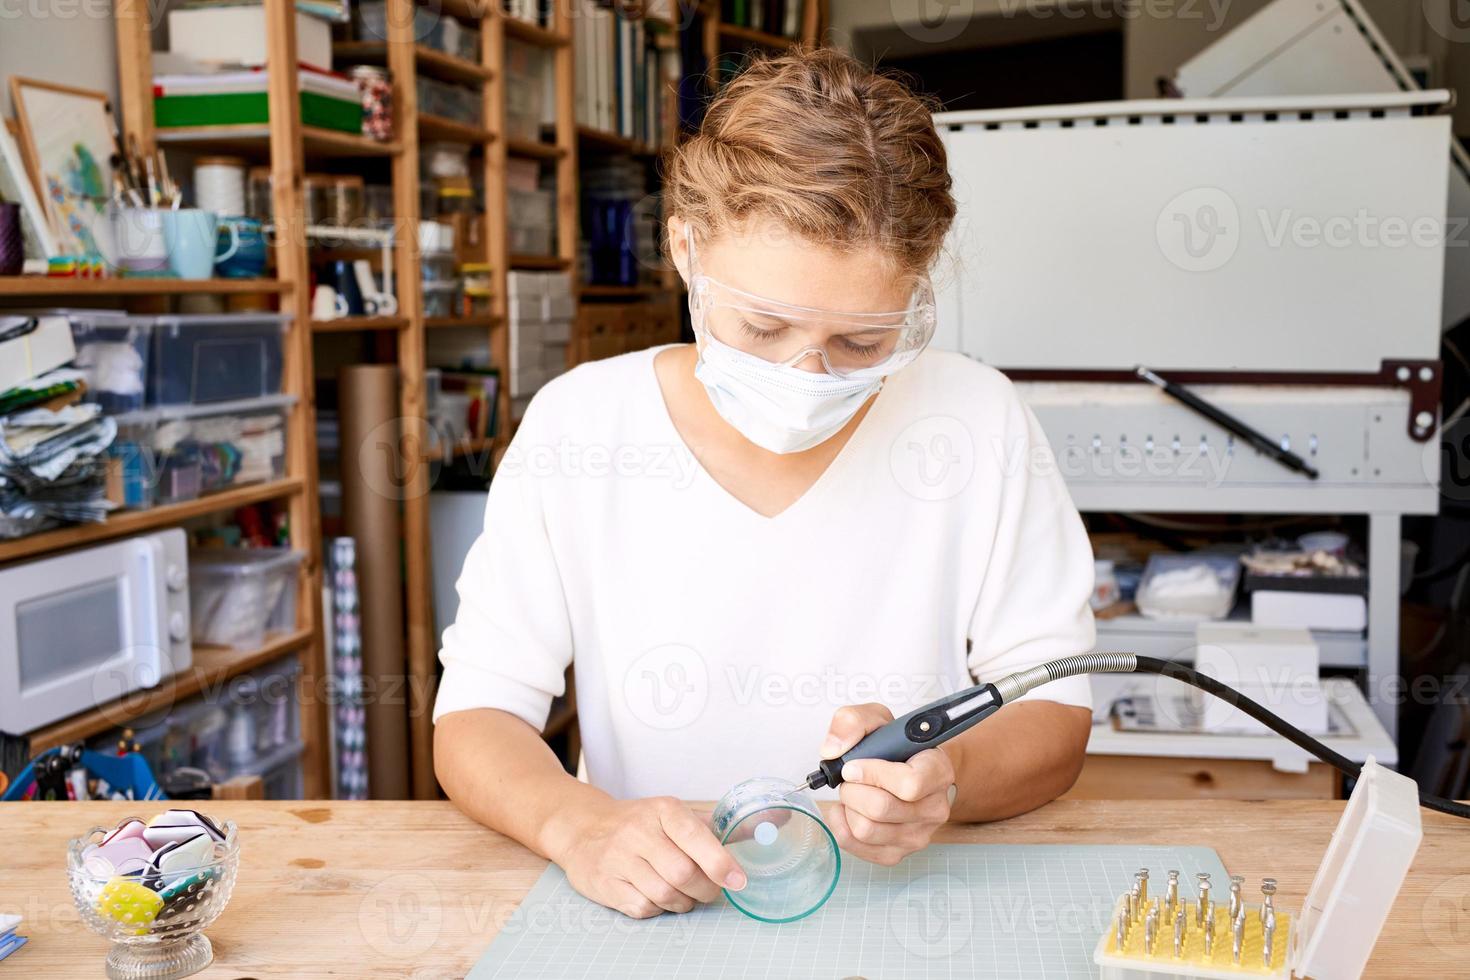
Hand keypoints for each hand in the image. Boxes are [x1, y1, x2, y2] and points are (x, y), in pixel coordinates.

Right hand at [545, 796, 746, 917]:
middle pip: (684, 873)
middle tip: (712, 891)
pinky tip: (659, 898)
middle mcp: (639, 831)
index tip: (738, 881)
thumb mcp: (673, 814)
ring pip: (665, 894)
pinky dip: (658, 909)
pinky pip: (642, 908)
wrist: (583, 828)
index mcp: (664, 810)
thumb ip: (714, 827)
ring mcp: (618, 858)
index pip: (696, 837)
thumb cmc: (639, 824)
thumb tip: (769, 824)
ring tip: (686, 895)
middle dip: (706, 890)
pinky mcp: (604, 883)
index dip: (721, 863)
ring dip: (684, 903)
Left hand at [820, 703, 955, 865]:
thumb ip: (853, 722)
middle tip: (850, 777)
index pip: (910, 784)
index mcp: (937, 771)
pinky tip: (848, 809)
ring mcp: (917, 835)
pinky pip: (856, 847)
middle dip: (852, 789)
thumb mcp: (877, 720)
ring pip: (865, 830)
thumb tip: (833, 749)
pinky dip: (842, 825)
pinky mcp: (897, 853)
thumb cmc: (896, 748)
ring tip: (854, 792)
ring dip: (848, 807)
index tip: (854, 765)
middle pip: (880, 809)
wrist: (909, 771)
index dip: (873, 774)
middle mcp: (934, 808)